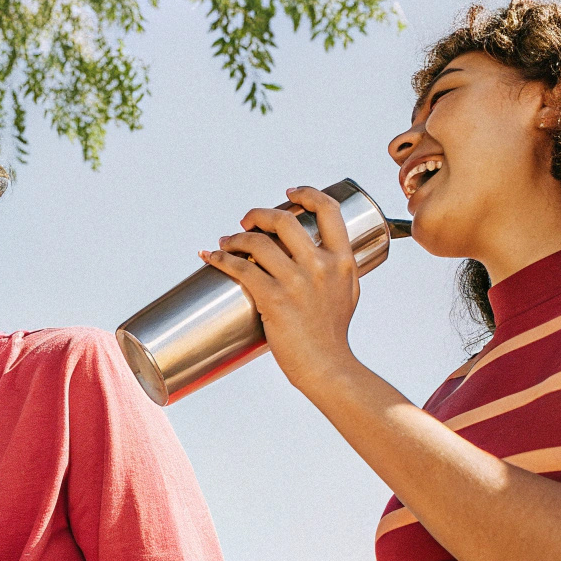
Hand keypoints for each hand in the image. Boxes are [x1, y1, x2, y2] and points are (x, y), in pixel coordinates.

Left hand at [201, 186, 362, 391]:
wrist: (326, 366)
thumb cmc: (332, 334)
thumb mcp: (347, 292)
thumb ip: (336, 269)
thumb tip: (320, 252)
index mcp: (342, 260)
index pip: (329, 210)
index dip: (308, 194)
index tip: (289, 194)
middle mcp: (320, 266)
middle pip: (284, 221)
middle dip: (259, 215)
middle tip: (246, 221)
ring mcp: (296, 282)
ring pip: (257, 243)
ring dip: (234, 238)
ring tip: (225, 242)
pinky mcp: (273, 299)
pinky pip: (241, 268)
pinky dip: (221, 259)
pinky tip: (212, 257)